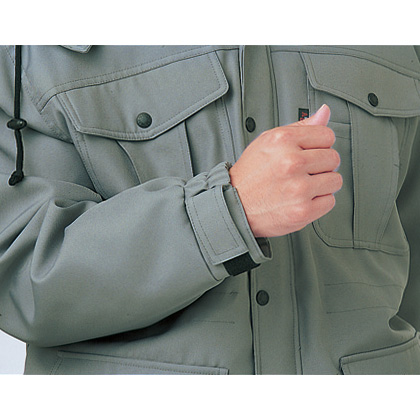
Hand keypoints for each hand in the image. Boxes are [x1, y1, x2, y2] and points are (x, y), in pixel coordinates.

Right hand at [229, 105, 342, 237]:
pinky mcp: (302, 211)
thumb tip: (325, 112)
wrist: (234, 206)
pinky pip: (330, 202)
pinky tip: (302, 199)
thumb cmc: (251, 174)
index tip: (309, 154)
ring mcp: (298, 188)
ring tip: (303, 186)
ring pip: (335, 180)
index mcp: (283, 140)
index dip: (319, 145)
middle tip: (304, 172)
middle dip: (322, 165)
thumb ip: (300, 127)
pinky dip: (319, 202)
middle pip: (333, 158)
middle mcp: (291, 162)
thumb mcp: (268, 141)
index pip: (327, 135)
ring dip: (322, 184)